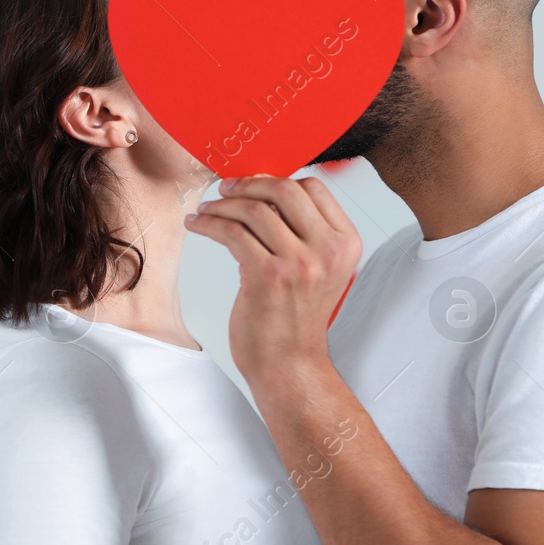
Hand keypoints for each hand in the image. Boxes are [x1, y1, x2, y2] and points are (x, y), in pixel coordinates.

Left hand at [185, 175, 360, 382]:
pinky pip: (232, 233)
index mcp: (345, 243)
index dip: (276, 180)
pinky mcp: (268, 277)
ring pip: (254, 210)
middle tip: (225, 190)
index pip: (313, 188)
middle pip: (285, 190)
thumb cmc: (295, 317)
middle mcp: (328, 251)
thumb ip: (304, 231)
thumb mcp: (318, 268)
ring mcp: (300, 264)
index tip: (251, 184)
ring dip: (222, 205)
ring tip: (206, 210)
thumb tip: (264, 189)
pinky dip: (209, 224)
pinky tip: (198, 224)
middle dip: (249, 184)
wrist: (289, 364)